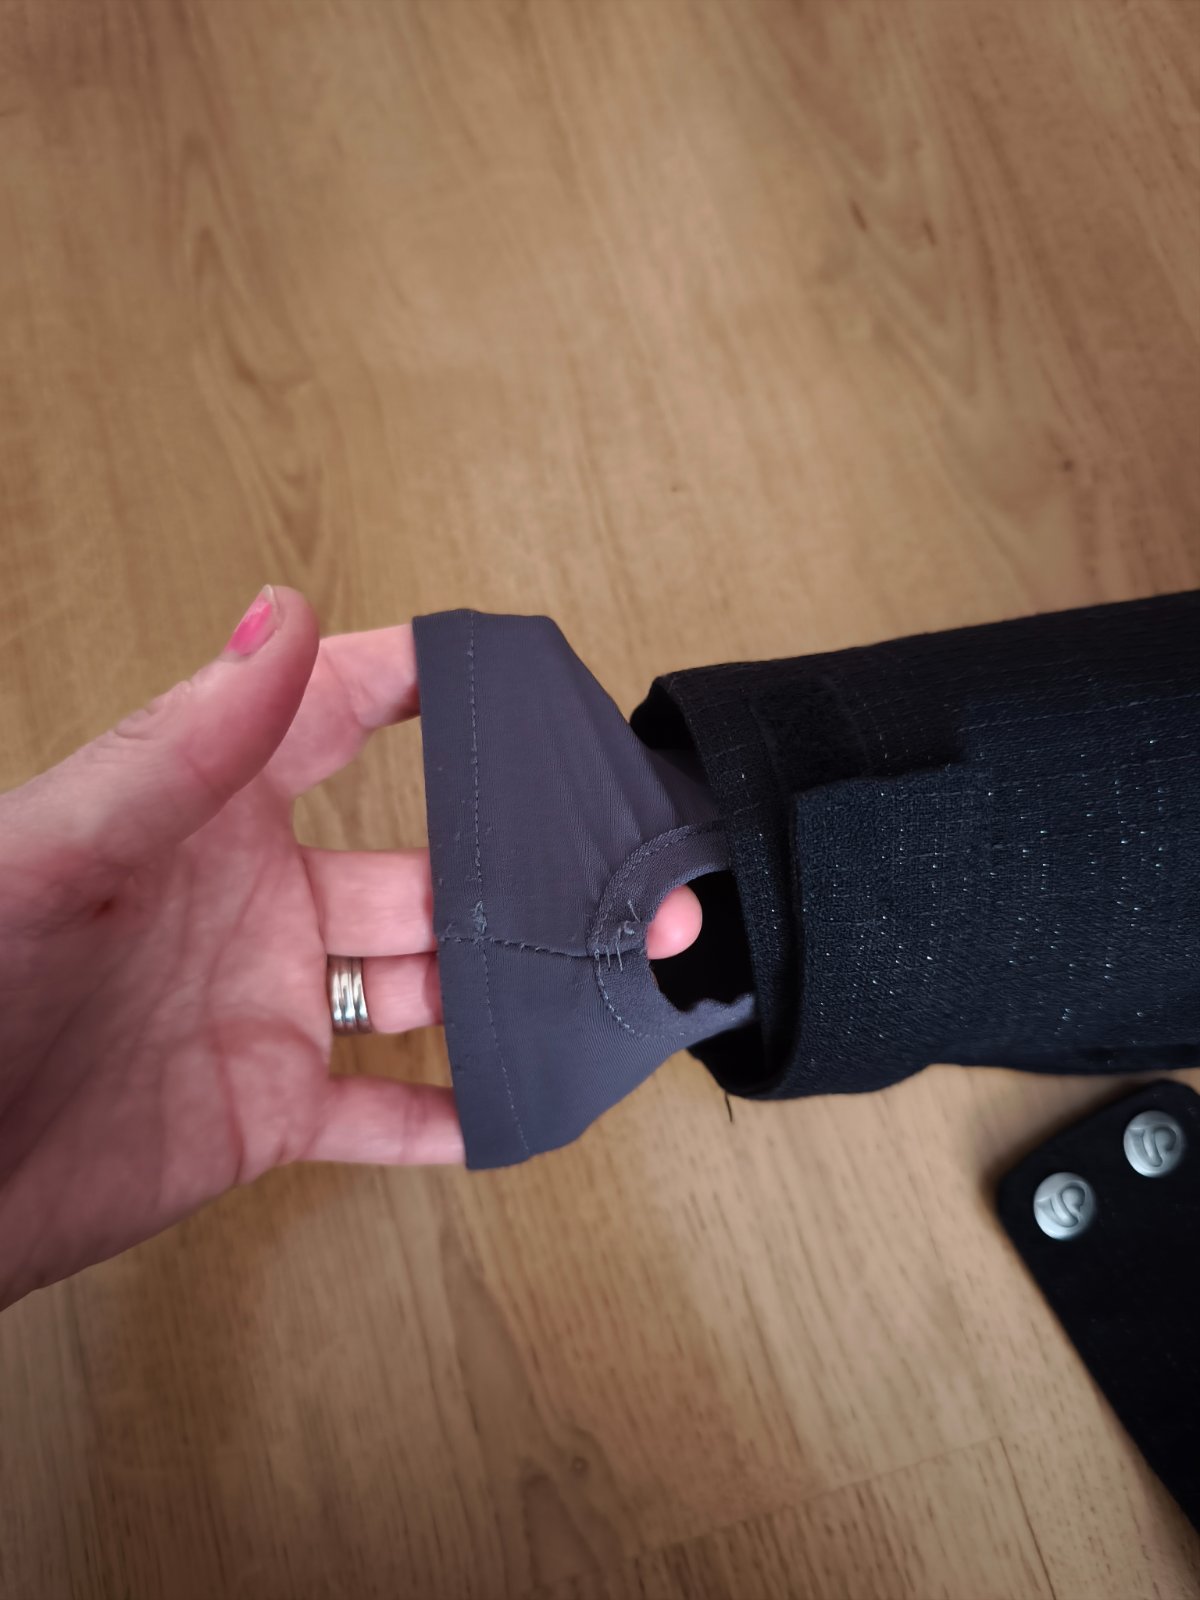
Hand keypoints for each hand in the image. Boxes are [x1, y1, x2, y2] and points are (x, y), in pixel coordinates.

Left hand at [0, 589, 698, 1305]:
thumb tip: (280, 615)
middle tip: (616, 866)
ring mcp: (271, 1004)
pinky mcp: (268, 1108)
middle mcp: (256, 900)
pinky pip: (386, 1110)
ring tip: (601, 977)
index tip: (515, 670)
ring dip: (509, 981)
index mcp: (206, 813)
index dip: (423, 680)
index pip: (336, 713)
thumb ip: (179, 746)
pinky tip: (521, 1099)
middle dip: (522, 864)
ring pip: (426, 982)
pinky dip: (455, 1111)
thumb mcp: (59, 851)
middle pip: (423, 864)